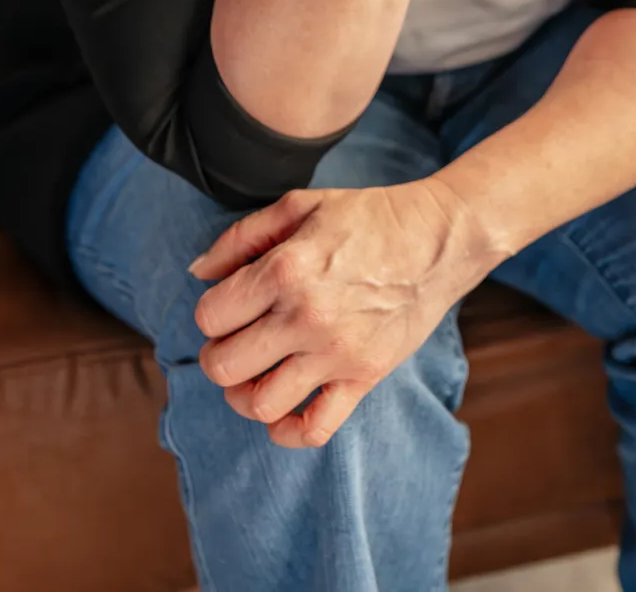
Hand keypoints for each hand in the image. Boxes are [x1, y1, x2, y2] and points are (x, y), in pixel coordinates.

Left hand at [187, 177, 496, 448]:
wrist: (437, 238)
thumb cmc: (368, 217)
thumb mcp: (301, 205)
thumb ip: (242, 237)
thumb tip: (197, 272)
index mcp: (286, 268)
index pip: (211, 315)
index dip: (211, 310)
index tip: (229, 303)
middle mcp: (306, 316)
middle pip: (225, 365)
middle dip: (217, 354)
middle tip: (234, 338)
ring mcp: (337, 353)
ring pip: (260, 404)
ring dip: (243, 394)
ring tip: (253, 372)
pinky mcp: (363, 377)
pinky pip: (314, 429)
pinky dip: (287, 431)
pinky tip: (281, 411)